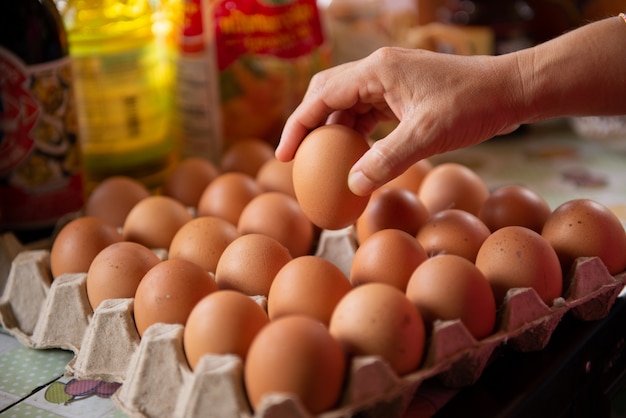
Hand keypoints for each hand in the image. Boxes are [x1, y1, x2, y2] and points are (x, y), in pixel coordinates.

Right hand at [276, 47, 520, 195]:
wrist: (509, 90)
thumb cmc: (472, 105)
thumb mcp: (427, 135)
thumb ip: (387, 160)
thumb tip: (352, 185)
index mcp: (377, 70)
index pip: (321, 96)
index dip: (298, 125)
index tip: (284, 155)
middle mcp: (378, 70)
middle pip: (326, 94)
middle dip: (308, 125)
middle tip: (296, 158)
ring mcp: (391, 79)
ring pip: (347, 103)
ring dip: (333, 131)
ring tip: (324, 162)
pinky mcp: (402, 92)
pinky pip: (368, 111)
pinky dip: (357, 132)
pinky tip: (356, 154)